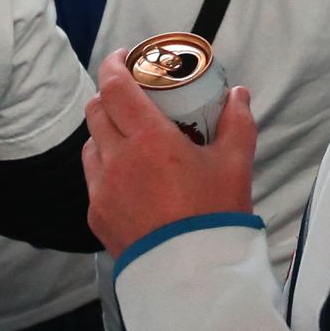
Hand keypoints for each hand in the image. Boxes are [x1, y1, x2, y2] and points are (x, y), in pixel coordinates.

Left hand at [81, 54, 259, 253]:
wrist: (192, 274)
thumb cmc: (214, 214)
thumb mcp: (236, 163)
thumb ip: (237, 122)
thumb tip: (238, 94)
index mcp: (149, 139)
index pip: (115, 87)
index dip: (115, 64)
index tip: (125, 56)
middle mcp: (117, 159)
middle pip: (96, 110)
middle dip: (110, 95)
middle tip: (132, 95)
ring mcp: (102, 189)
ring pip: (91, 144)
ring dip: (105, 132)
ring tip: (129, 138)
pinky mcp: (96, 216)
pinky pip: (92, 178)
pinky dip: (105, 166)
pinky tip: (128, 176)